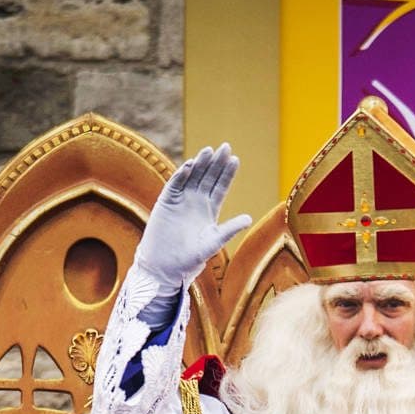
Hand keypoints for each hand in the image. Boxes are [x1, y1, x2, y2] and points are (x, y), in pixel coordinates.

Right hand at [132, 144, 252, 292]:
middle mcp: (196, 201)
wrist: (166, 266)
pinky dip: (181, 175)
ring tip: (209, 151)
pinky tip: (190, 165)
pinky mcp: (166, 202)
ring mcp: (180, 200)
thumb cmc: (190, 258)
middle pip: (208, 177)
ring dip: (199, 164)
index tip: (234, 159)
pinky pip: (174, 185)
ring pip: (192, 177)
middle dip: (216, 162)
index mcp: (209, 209)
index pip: (220, 186)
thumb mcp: (213, 242)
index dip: (227, 173)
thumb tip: (248, 218)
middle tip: (225, 146)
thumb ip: (229, 229)